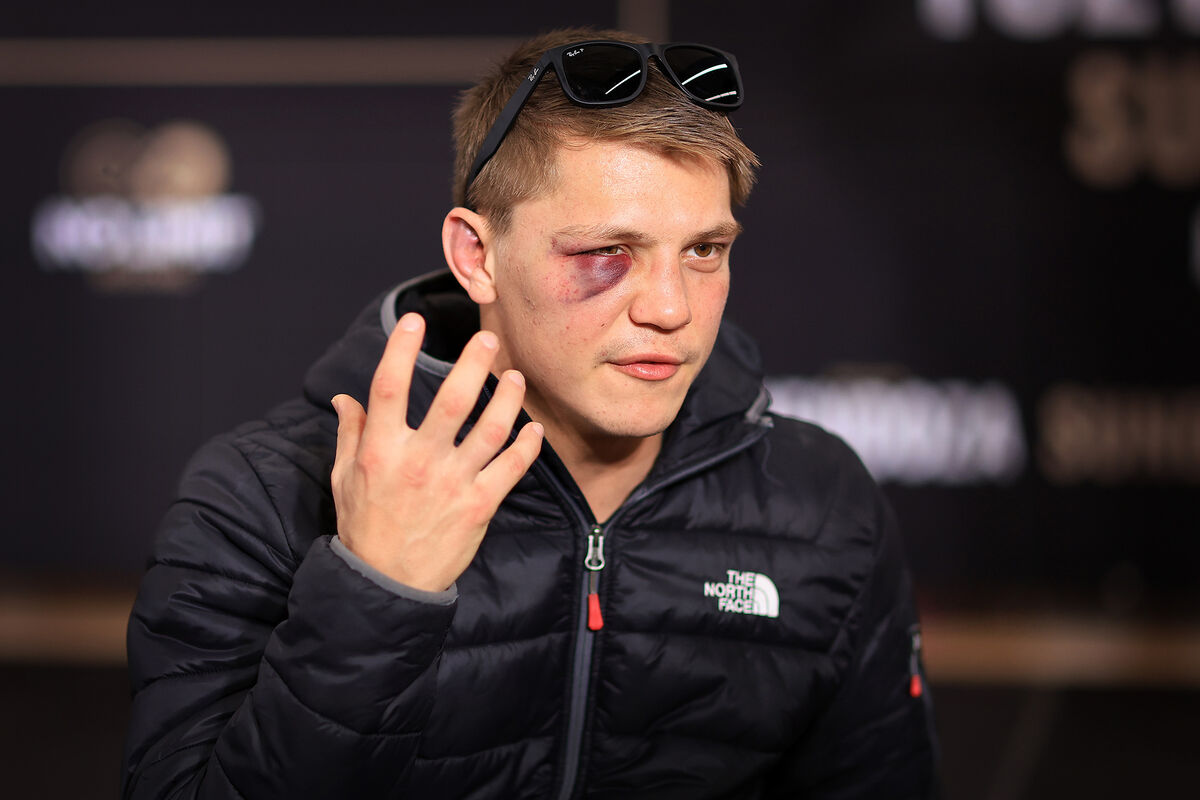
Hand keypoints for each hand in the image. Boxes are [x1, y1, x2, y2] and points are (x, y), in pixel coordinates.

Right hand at [330, 312, 543, 591]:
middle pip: (452, 401)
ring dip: (508, 399)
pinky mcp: (480, 506)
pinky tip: (533, 428)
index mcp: (382, 451)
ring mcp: (453, 484)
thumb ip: (351, 434)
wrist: (387, 584)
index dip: (401, 350)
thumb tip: (345, 398)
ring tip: (514, 378)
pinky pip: (511, 468)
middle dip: (473, 364)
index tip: (414, 321)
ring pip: (490, 430)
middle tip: (489, 339)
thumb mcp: (344, 478)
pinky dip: (527, 446)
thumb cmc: (364, 527)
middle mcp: (419, 462)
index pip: (389, 388)